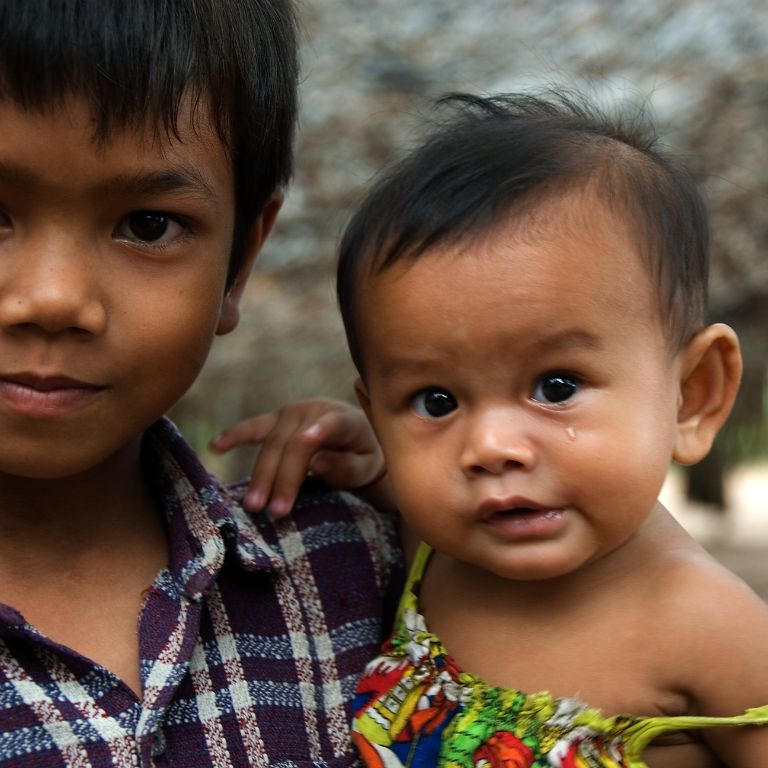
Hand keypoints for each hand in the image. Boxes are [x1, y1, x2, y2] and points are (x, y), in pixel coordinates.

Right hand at [210, 398, 385, 516]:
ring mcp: (292, 412)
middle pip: (293, 444)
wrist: (357, 436)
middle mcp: (314, 410)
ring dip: (260, 474)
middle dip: (283, 479)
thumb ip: (347, 466)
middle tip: (274, 512)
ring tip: (252, 504)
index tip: (309, 455)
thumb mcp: (366, 465)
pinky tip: (215, 447)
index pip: (329, 427)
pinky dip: (235, 435)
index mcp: (343, 418)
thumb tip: (317, 463)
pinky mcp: (276, 419)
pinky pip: (254, 427)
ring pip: (271, 442)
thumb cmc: (363, 456)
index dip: (317, 437)